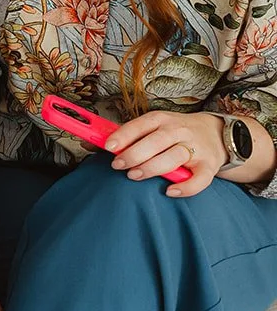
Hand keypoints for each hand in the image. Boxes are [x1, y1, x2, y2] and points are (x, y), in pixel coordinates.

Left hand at [105, 109, 227, 197]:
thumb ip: (129, 136)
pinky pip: (200, 179)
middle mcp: (179, 131)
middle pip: (156, 141)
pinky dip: (186, 187)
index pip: (141, 125)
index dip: (124, 135)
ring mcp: (196, 148)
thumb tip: (93, 145)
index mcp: (162, 119)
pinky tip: (170, 191)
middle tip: (118, 165)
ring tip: (134, 175)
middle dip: (134, 154)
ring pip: (174, 157)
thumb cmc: (175, 132)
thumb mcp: (153, 126)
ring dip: (152, 168)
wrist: (216, 133)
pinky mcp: (209, 166)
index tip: (109, 147)